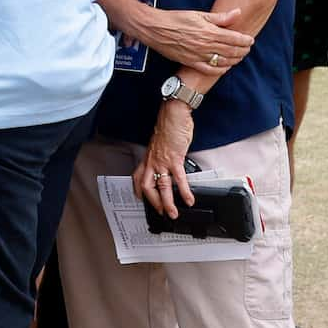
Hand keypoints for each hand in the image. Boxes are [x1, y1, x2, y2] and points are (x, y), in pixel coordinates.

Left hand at [134, 100, 196, 218]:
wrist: (173, 114)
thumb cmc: (168, 126)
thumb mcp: (160, 144)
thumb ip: (161, 155)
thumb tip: (167, 163)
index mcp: (148, 158)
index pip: (138, 178)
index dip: (138, 191)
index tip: (141, 199)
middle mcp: (152, 162)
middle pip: (147, 187)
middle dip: (153, 202)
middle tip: (161, 212)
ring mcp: (162, 161)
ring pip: (162, 187)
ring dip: (168, 202)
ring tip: (174, 213)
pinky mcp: (174, 159)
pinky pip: (179, 179)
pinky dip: (184, 191)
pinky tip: (189, 199)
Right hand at [139, 4, 252, 73]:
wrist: (156, 29)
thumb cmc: (176, 19)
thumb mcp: (199, 14)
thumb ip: (220, 17)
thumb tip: (237, 13)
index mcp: (209, 32)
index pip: (234, 38)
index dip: (244, 40)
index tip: (250, 40)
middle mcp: (205, 45)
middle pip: (231, 51)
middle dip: (242, 51)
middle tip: (247, 49)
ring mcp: (198, 55)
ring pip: (222, 61)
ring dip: (234, 60)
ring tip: (239, 57)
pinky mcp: (190, 62)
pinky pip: (208, 70)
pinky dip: (219, 70)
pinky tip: (225, 68)